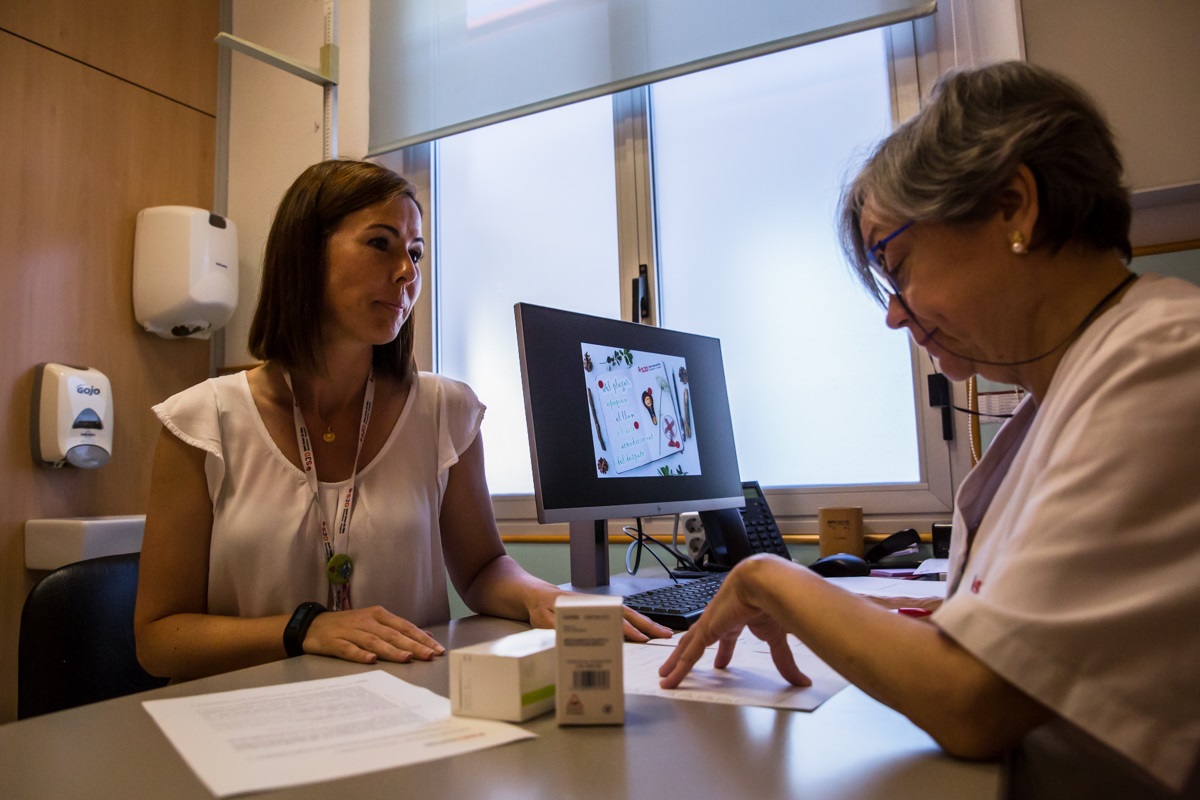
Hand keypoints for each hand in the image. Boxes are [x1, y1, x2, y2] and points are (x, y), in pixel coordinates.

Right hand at [303, 605, 445, 664]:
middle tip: (429, 656)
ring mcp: (350, 631)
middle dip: (413, 645)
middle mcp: (367, 621)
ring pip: (374, 641)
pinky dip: (360, 654)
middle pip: (393, 634)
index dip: (421, 638)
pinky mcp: (334, 642)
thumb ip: (399, 630)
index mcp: (378, 615)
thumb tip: (426, 637)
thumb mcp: (375, 623)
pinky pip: (348, 649)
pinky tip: (371, 660)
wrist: (312, 625)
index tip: (437, 649)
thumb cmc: (348, 626)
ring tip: (407, 658)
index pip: (404, 627)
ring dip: (392, 650)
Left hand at [523, 588, 672, 642]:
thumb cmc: (541, 606)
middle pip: (629, 614)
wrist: (536, 594)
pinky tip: (646, 630)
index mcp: (587, 607)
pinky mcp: (601, 611)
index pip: (613, 618)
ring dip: (648, 624)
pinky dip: (638, 623)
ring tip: (664, 633)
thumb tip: (568, 634)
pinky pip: (624, 616)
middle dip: (649, 625)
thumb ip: (553, 626)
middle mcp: (598, 605)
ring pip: (630, 614)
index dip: (628, 630)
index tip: (642, 639)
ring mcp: (602, 607)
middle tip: (667, 634)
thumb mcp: (542, 618)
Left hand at [658, 559, 810, 688]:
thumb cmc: (770, 601)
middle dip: (688, 654)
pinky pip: (687, 655)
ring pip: (686, 646)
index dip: (723, 652)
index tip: (720, 663)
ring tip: (665, 674)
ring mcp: (708, 624)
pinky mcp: (704, 630)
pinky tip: (669, 679)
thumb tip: (803, 681)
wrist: (762, 583)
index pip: (726, 638)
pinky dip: (678, 668)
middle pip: (698, 641)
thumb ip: (785, 661)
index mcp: (737, 618)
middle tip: (680, 667)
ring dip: (676, 661)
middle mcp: (719, 620)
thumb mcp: (777, 638)